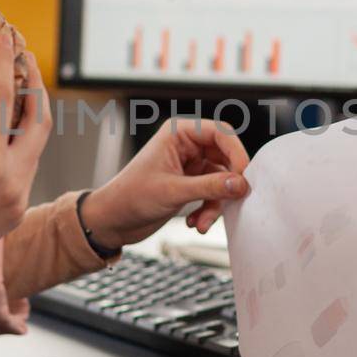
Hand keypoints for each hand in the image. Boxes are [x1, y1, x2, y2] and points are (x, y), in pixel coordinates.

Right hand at [0, 32, 51, 306]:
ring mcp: (18, 201)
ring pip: (36, 146)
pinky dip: (17, 142)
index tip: (7, 35)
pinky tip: (0, 127)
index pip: (5, 102)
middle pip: (40, 122)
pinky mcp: (15, 213)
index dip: (5, 63)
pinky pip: (25, 167)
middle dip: (34, 86)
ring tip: (13, 87)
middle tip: (22, 58)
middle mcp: (12, 184)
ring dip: (27, 115)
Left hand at [79, 117, 249, 248]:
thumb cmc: (130, 197)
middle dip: (227, 185)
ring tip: (203, 222)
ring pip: (220, 180)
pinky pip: (212, 193)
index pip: (220, 133)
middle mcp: (186, 145)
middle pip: (225, 158)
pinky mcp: (190, 184)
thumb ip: (209, 187)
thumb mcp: (173, 192)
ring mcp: (189, 165)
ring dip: (216, 203)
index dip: (236, 153)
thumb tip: (240, 184)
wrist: (112, 221)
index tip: (244, 177)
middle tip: (232, 202)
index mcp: (178, 133)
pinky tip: (196, 223)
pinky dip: (208, 209)